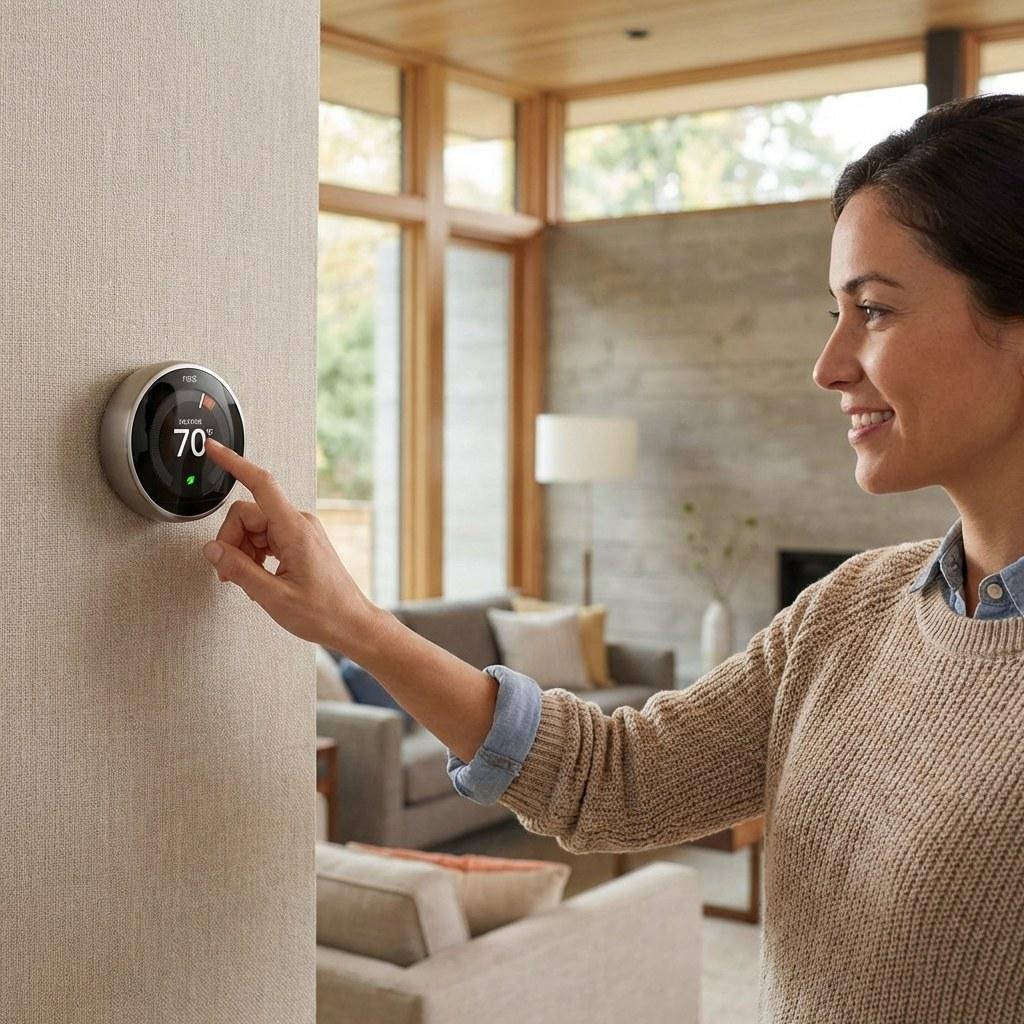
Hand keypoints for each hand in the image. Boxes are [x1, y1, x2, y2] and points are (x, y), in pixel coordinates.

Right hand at [200, 439, 378, 650]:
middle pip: (248, 515)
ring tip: (249, 582)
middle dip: (232, 542)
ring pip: (254, 528)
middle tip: (230, 574)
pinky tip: (260, 578)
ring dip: (243, 553)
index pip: (260, 483)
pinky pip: (267, 538)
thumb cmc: (324, 612)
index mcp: (294, 529)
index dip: (234, 463)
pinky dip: (255, 556)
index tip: (214, 449)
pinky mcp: (301, 541)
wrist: (352, 624)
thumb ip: (239, 570)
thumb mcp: (273, 597)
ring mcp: (301, 531)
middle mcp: (299, 523)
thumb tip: (213, 550)